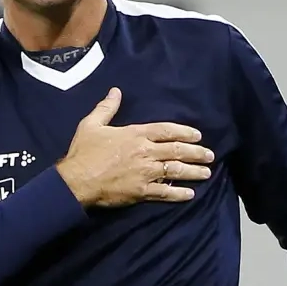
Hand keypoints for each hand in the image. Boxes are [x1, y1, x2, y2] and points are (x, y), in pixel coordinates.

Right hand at [56, 87, 213, 207]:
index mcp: (136, 135)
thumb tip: (115, 91)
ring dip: (194, 172)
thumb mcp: (91, 125)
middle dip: (197, 153)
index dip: (184, 132)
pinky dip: (179, 194)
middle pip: (177, 151)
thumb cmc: (83, 152)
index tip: (198, 135)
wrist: (76, 181)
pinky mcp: (141, 192)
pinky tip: (190, 194)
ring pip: (176, 171)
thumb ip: (106, 108)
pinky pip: (165, 193)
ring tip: (206, 173)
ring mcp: (145, 173)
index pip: (167, 130)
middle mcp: (145, 152)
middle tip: (210, 155)